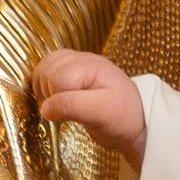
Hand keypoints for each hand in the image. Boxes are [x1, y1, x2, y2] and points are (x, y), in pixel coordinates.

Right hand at [32, 48, 147, 169]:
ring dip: (44, 88)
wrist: (136, 120)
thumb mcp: (101, 114)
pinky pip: (47, 69)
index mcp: (91, 66)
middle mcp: (82, 59)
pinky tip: (56, 97)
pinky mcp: (72, 70)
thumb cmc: (122, 118)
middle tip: (63, 111)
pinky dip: (45, 84)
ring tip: (60, 104)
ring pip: (43, 67)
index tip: (65, 114)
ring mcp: (76, 63)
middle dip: (48, 93)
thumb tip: (45, 108)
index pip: (56, 78)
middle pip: (46, 70)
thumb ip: (73, 107)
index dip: (54, 98)